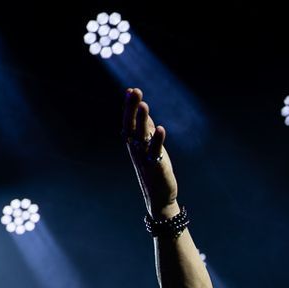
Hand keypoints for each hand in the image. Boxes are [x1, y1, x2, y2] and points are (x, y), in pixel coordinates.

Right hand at [122, 88, 178, 212]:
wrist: (159, 196)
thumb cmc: (154, 169)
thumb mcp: (149, 146)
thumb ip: (145, 128)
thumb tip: (142, 109)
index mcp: (133, 143)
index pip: (129, 121)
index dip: (129, 106)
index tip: (131, 90)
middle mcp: (136, 149)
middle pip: (131, 125)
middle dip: (132, 108)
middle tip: (134, 92)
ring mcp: (144, 157)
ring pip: (141, 136)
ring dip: (141, 121)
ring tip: (143, 105)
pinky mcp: (155, 166)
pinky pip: (155, 151)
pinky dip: (157, 140)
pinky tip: (159, 128)